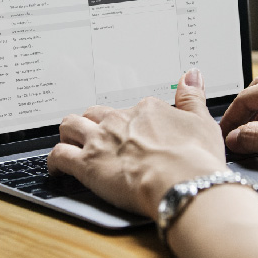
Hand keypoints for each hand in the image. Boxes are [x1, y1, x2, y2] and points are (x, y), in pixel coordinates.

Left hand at [47, 69, 227, 218]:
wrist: (182, 183)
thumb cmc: (195, 159)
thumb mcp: (201, 121)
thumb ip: (191, 97)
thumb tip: (191, 75)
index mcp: (146, 110)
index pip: (130, 109)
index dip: (130, 122)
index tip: (133, 133)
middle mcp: (119, 120)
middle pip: (95, 114)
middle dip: (93, 123)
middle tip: (97, 136)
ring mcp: (100, 140)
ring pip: (71, 126)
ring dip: (69, 133)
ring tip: (71, 142)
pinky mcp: (87, 164)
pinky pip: (59, 155)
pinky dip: (55, 161)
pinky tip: (57, 168)